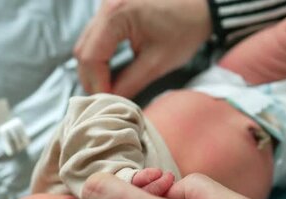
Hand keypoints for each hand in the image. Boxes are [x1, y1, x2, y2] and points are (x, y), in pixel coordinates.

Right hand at [74, 0, 211, 97]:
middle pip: (83, 50)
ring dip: (94, 69)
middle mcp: (106, 6)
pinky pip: (95, 37)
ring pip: (86, 44)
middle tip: (105, 98)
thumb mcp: (158, 62)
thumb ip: (130, 83)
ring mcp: (106, 5)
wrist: (202, 5)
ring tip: (108, 87)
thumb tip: (111, 100)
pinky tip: (109, 71)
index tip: (107, 101)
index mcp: (116, 14)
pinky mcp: (111, 9)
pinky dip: (99, 56)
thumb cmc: (186, 27)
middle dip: (92, 78)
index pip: (91, 57)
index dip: (96, 83)